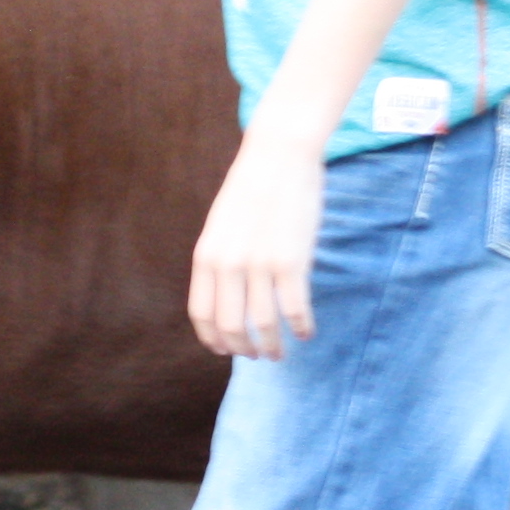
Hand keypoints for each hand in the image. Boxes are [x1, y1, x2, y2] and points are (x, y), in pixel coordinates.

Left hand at [189, 131, 324, 359]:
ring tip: (281, 352)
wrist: (280, 153)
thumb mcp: (222, 225)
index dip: (214, 340)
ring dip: (273, 346)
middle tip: (259, 356)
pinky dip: (302, 327)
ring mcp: (259, 264)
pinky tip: (307, 332)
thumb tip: (227, 298)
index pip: (202, 315)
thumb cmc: (254, 187)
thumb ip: (220, 259)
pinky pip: (295, 309)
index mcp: (206, 255)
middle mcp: (227, 264)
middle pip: (231, 326)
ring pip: (264, 325)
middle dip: (245, 349)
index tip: (228, 350)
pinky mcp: (291, 261)